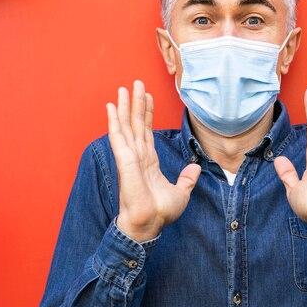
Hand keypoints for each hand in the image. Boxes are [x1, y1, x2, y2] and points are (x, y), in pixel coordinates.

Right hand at [107, 81, 201, 241]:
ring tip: (123, 87)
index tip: (147, 96)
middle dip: (136, 103)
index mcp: (148, 161)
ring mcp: (129, 157)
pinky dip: (114, 120)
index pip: (146, 131)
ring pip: (126, 125)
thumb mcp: (181, 193)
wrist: (150, 224)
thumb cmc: (160, 213)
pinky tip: (110, 107)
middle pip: (135, 123)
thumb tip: (196, 169)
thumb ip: (187, 179)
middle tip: (136, 83)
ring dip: (124, 106)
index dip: (146, 113)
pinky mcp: (125, 160)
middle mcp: (137, 156)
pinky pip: (118, 136)